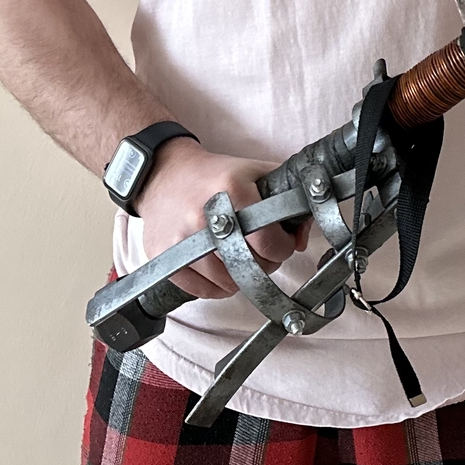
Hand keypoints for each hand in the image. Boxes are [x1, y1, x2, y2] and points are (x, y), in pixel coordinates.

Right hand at [136, 138, 308, 298]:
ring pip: (228, 283)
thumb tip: (300, 239)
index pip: (270, 241)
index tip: (281, 243)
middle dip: (264, 263)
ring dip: (240, 278)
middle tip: (260, 252)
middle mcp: (205, 217)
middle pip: (250, 265)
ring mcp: (182, 241)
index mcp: (232, 191)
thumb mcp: (255, 173)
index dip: (282, 247)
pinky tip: (220, 270)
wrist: (164, 173)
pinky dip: (216, 288)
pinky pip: (201, 291)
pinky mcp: (164, 257)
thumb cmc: (214, 176)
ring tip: (239, 259)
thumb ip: (288, 199)